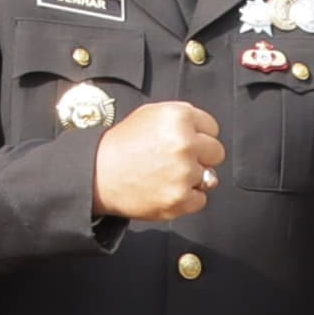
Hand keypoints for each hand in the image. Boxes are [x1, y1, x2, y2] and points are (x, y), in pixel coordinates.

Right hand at [90, 99, 221, 222]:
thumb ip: (182, 117)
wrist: (97, 175)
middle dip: (201, 157)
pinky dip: (187, 199)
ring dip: (191, 178)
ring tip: (166, 175)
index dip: (198, 135)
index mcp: (178, 117)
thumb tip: (206, 135)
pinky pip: (201, 200)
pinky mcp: (180, 199)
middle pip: (216, 152)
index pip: (212, 127)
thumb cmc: (120, 145)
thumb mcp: (149, 114)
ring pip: (210, 178)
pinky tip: (166, 189)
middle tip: (176, 160)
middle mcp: (184, 143)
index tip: (184, 142)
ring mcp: (183, 173)